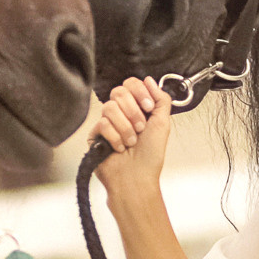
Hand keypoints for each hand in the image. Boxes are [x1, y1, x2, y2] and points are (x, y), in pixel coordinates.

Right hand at [92, 77, 171, 195]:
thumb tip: (150, 80)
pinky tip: (119, 148)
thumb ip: (161, 99)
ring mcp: (106, 124)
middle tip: (140, 128)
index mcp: (136, 108)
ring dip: (126, 127)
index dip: (139, 92)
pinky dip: (115, 137)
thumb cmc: (150, 157)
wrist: (137, 178)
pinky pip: (102, 124)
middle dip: (134, 112)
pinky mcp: (95, 135)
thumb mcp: (163, 124)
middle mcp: (121, 114)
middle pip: (119, 92)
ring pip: (110, 107)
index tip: (148, 107)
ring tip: (131, 142)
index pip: (131, 84)